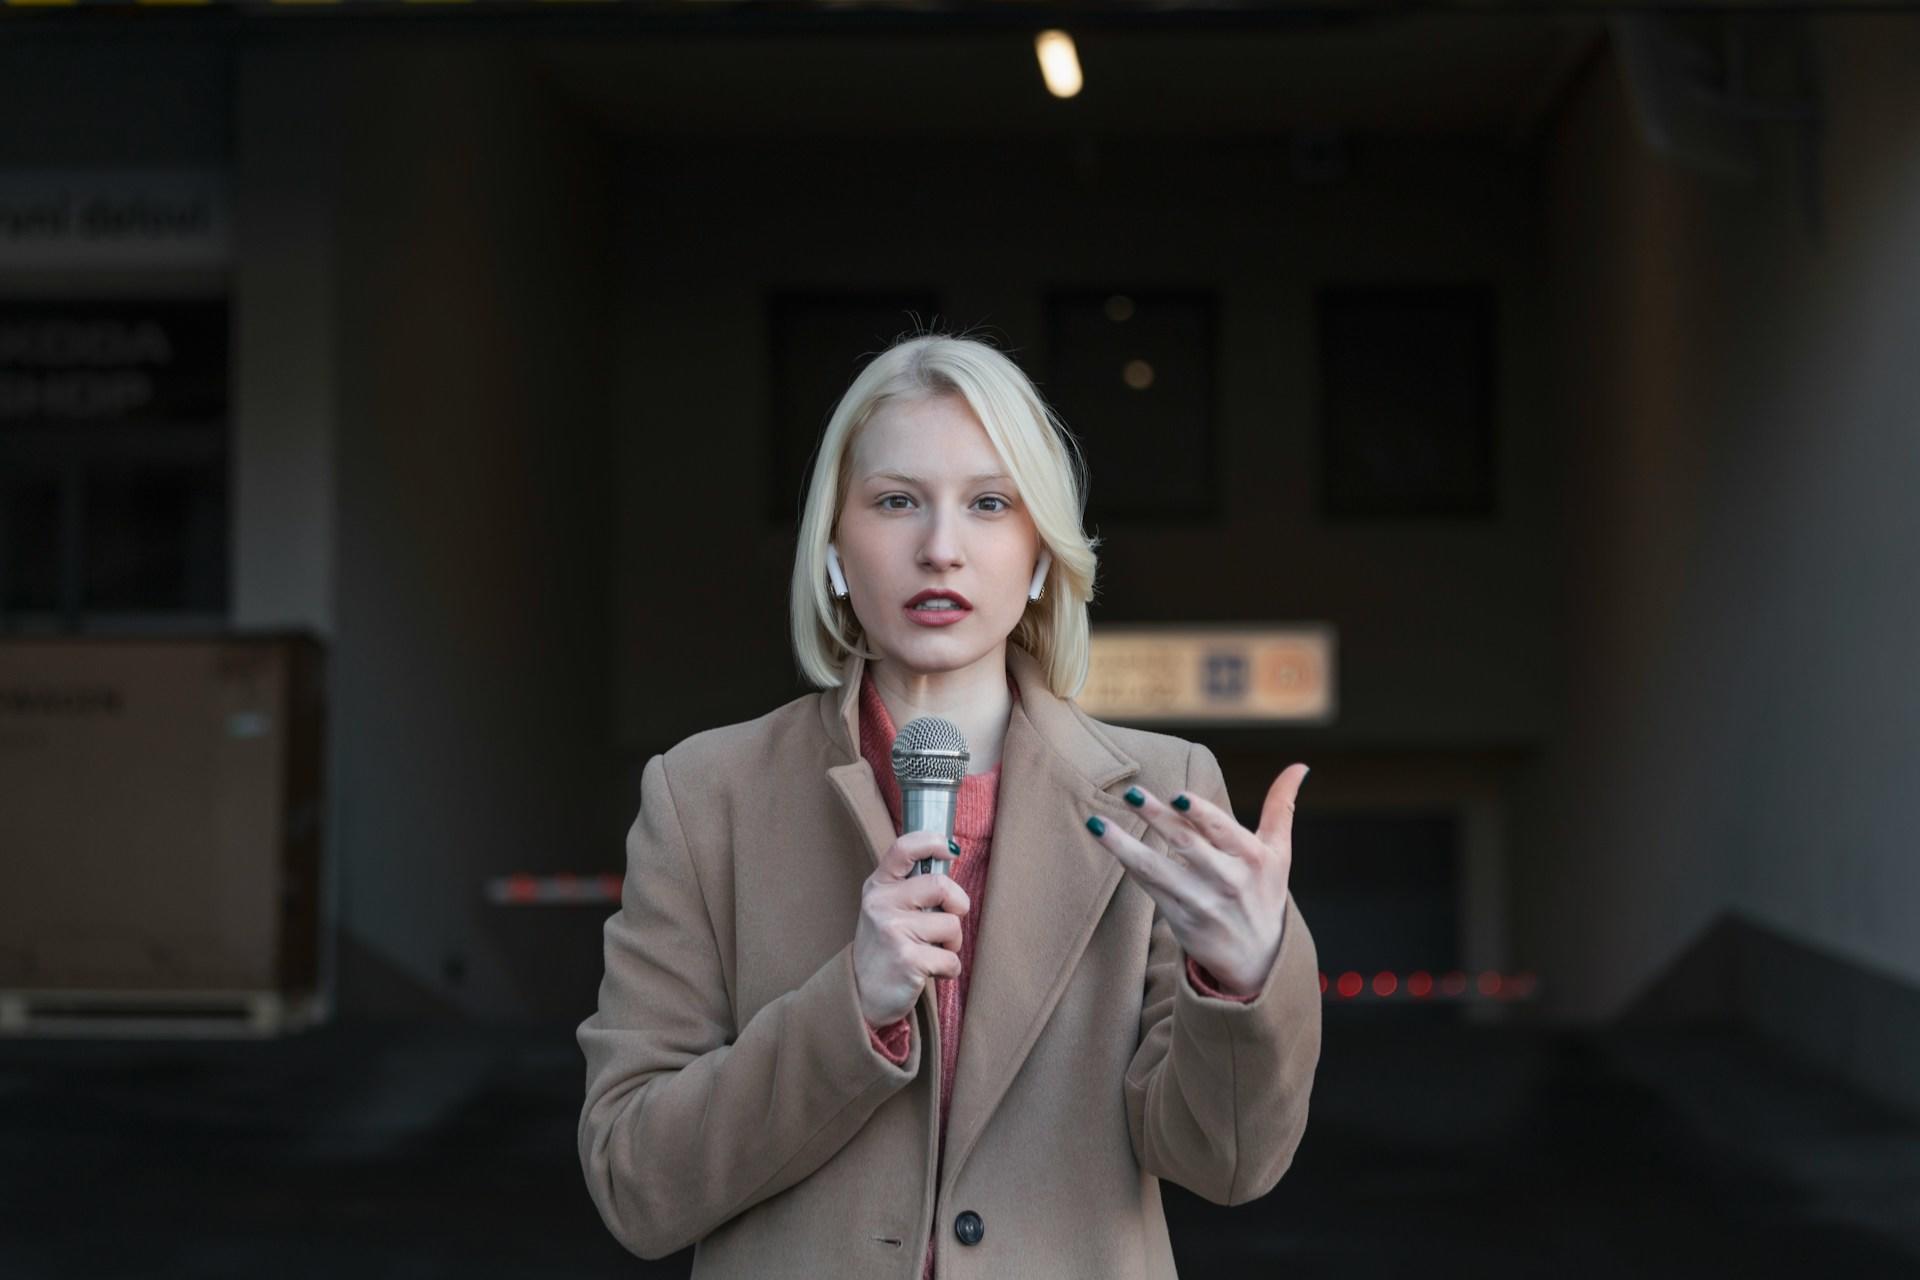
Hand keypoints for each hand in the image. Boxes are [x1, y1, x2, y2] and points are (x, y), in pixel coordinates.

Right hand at [852, 831, 970, 1025]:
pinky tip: (929, 971)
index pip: (903, 848)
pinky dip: (949, 969)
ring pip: (951, 925)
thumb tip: (950, 860)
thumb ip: (910, 888)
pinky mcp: (907, 960)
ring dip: (952, 943)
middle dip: (959, 904)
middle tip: (950, 920)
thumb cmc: (884, 948)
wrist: (860, 995)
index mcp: (878, 887)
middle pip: (941, 885)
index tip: (950, 849)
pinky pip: (951, 959)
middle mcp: (881, 904)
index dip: (932, 842)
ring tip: (932, 952)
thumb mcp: (885, 909)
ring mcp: (893, 931)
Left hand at [1085, 764, 1307, 995]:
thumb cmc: (1265, 893)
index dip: (1200, 813)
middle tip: (1131, 794)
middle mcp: (1227, 881)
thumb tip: (1300, 767)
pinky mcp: (1179, 918)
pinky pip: (1148, 887)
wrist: (1257, 959)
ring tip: (1097, 823)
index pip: (1223, 831)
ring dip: (1124, 845)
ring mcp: (1200, 902)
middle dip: (1157, 817)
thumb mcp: (1279, 853)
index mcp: (1252, 859)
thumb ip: (1282, 807)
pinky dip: (1129, 864)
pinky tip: (1108, 842)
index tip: (1176, 795)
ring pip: (1157, 869)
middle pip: (1186, 844)